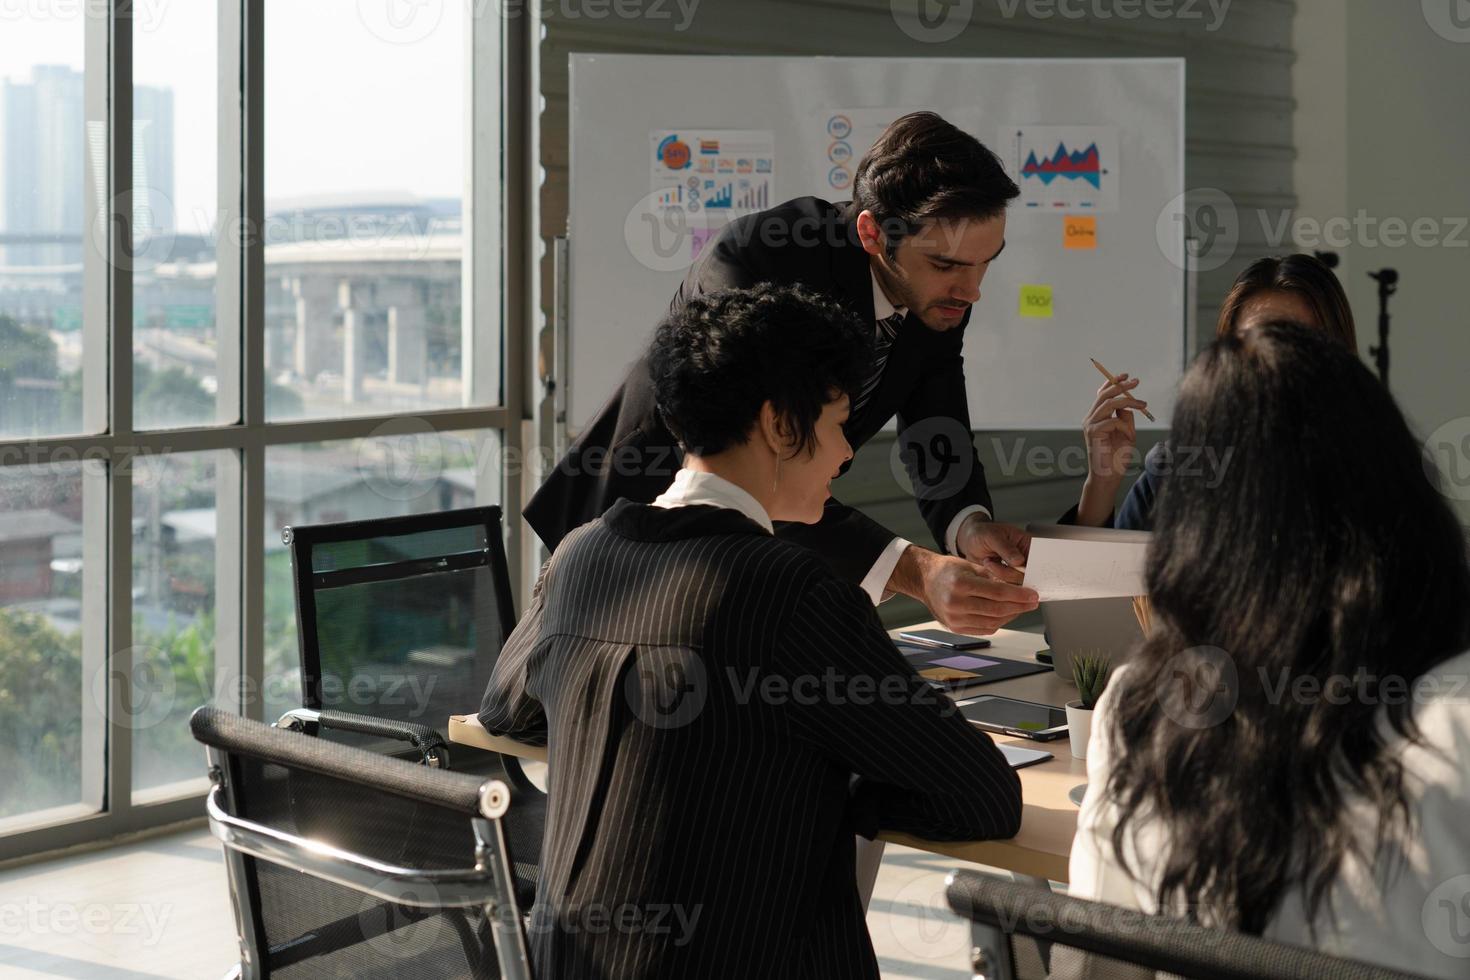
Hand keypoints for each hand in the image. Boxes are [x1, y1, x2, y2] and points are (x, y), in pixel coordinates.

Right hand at [917, 551, 1038, 634]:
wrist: (925, 581)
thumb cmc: (947, 570)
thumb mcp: (971, 566)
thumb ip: (994, 578)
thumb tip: (1019, 587)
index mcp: (960, 585)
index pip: (997, 593)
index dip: (1019, 595)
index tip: (1033, 595)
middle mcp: (956, 604)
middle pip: (997, 609)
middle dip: (1019, 606)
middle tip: (1032, 602)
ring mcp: (955, 619)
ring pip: (993, 622)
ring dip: (1011, 616)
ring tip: (1020, 608)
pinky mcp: (956, 628)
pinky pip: (984, 629)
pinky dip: (999, 623)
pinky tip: (1006, 614)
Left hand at [955, 514, 1030, 584]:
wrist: (970, 541)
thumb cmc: (982, 533)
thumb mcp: (993, 536)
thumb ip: (1006, 548)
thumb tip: (1019, 560)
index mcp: (1027, 544)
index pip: (1039, 559)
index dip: (1034, 567)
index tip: (1020, 567)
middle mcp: (1025, 558)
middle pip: (1030, 575)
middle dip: (1011, 572)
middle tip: (994, 561)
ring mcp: (1017, 570)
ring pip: (1017, 582)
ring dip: (1000, 573)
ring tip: (988, 560)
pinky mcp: (1007, 578)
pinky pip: (1007, 585)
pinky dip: (995, 577)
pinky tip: (988, 565)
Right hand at [1084, 373, 1145, 483]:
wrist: (1109, 477)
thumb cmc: (1117, 457)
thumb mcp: (1126, 432)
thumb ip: (1125, 417)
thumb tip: (1128, 403)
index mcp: (1097, 417)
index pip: (1102, 394)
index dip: (1112, 382)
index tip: (1127, 376)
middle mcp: (1090, 418)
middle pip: (1105, 394)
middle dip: (1121, 385)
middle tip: (1137, 381)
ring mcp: (1090, 425)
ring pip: (1109, 403)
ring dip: (1129, 401)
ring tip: (1143, 405)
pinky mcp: (1092, 432)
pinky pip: (1113, 421)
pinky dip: (1126, 426)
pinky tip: (1129, 436)